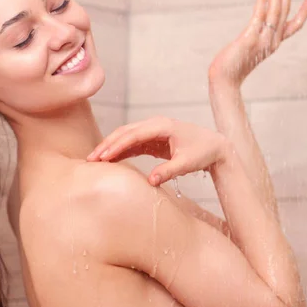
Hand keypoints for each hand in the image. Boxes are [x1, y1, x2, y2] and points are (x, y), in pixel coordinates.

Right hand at [85, 116, 226, 185]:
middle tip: (91, 158)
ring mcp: (153, 131)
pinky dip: (120, 150)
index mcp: (163, 126)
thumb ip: (169, 171)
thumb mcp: (187, 163)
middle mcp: (155, 125)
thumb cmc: (202, 152)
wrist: (215, 147)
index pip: (134, 134)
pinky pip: (132, 143)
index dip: (117, 145)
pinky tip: (109, 160)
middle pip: (125, 132)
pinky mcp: (153, 139)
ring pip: (126, 136)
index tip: (103, 156)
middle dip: (107, 144)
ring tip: (95, 160)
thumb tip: (150, 181)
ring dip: (111, 146)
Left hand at [208, 0, 306, 87]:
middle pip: (285, 10)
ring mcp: (263, 40)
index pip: (295, 24)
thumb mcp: (250, 48)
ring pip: (275, 10)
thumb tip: (255, 26)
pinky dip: (263, 0)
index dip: (305, 9)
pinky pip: (260, 16)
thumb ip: (256, 37)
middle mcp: (272, 41)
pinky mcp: (250, 39)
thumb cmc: (233, 66)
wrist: (224, 80)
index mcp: (274, 43)